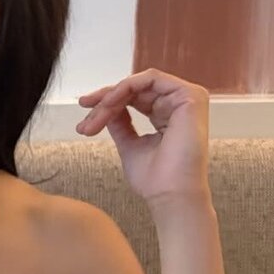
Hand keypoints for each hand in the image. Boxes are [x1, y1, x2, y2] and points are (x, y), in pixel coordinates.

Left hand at [76, 68, 210, 204]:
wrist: (169, 195)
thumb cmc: (155, 180)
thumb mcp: (129, 145)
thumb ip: (120, 124)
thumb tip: (105, 108)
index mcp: (168, 116)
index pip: (134, 99)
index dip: (107, 105)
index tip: (84, 121)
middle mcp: (178, 104)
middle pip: (134, 90)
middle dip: (104, 102)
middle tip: (85, 121)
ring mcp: (186, 98)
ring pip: (139, 84)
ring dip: (111, 97)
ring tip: (94, 116)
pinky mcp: (190, 96)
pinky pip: (151, 79)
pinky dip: (126, 88)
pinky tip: (109, 103)